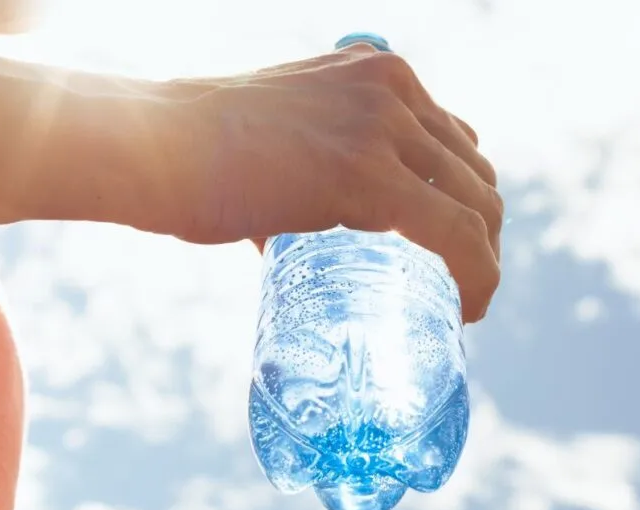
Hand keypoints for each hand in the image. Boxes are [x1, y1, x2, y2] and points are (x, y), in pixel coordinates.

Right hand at [144, 44, 502, 322]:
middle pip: (475, 174)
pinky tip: (471, 307)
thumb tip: (311, 224)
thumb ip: (318, 160)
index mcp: (379, 72)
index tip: (453, 250)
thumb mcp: (285, 130)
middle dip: (482, 236)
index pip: (456, 142)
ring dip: (485, 261)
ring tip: (466, 302)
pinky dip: (479, 274)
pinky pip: (456, 231)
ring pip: (477, 205)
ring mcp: (382, 127)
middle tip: (459, 285)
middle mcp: (392, 90)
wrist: (154, 145)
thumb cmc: (203, 150)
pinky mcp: (367, 174)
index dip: (467, 202)